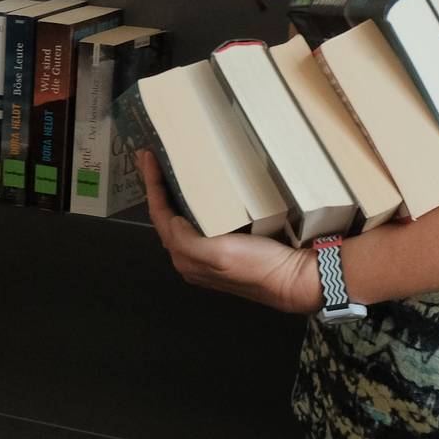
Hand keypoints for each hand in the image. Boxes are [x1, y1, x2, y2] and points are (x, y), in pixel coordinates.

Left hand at [138, 150, 319, 314]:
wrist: (290, 280)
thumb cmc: (256, 266)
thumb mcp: (218, 254)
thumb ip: (187, 241)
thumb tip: (172, 221)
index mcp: (185, 258)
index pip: (159, 216)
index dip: (152, 185)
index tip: (147, 158)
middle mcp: (191, 258)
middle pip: (165, 218)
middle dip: (156, 189)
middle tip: (150, 160)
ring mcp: (207, 254)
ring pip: (180, 219)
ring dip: (170, 196)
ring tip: (166, 172)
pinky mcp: (224, 249)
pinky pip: (198, 222)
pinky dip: (190, 204)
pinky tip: (195, 193)